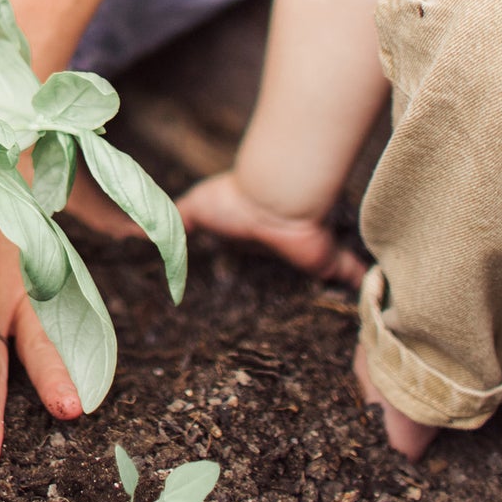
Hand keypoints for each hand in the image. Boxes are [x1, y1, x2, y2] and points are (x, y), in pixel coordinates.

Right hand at [177, 168, 365, 285]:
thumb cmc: (235, 200)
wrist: (272, 198)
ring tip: (343, 303)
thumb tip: (130, 232)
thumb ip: (174, 219)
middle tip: (306, 290)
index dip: (264, 248)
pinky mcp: (327, 260)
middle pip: (292, 256)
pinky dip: (359, 280)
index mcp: (255, 230)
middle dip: (298, 265)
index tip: (264, 256)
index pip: (260, 243)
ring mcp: (307, 251)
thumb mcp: (195, 209)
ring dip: (333, 276)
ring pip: (323, 267)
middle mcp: (282, 241)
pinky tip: (371, 290)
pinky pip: (348, 272)